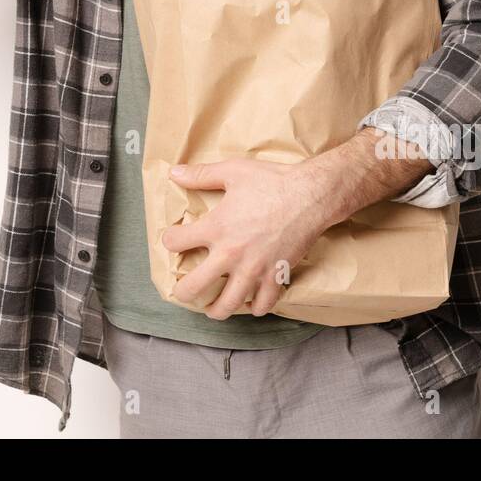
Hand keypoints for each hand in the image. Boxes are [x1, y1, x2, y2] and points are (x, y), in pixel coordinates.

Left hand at [161, 157, 343, 319]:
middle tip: (182, 291)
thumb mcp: (232, 171)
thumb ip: (201, 175)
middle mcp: (230, 254)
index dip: (170, 239)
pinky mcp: (275, 276)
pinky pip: (262, 304)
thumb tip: (174, 173)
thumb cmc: (272, 181)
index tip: (173, 239)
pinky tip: (250, 302)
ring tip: (212, 308)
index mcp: (216, 227)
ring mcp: (253, 269)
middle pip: (194, 287)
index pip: (176, 242)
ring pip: (227, 305)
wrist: (310, 195)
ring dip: (216, 309)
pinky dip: (255, 307)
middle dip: (183, 292)